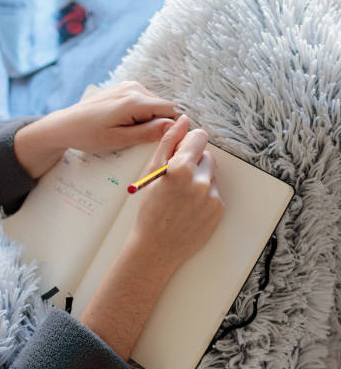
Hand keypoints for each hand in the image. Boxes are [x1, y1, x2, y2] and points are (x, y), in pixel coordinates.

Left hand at [14, 81, 178, 178]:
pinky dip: (141, 114)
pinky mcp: (123, 88)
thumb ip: (148, 133)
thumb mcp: (119, 140)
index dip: (172, 127)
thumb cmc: (89, 136)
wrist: (65, 125)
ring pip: (155, 104)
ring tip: (130, 133)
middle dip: (159, 124)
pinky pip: (143, 101)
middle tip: (142, 141)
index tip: (164, 142)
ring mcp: (128, 85)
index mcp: (135, 101)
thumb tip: (173, 126)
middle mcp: (134, 88)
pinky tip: (125, 124)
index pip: (171, 110)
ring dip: (149, 119)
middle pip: (164, 107)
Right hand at [130, 114, 225, 273]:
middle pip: (208, 156)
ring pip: (211, 175)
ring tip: (182, 198)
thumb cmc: (150, 210)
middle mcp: (201, 181)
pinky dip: (205, 198)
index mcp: (182, 168)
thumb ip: (168, 143)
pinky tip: (190, 209)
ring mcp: (213, 196)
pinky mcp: (219, 210)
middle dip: (195, 164)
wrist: (156, 247)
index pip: (200, 137)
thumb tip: (182, 121)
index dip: (189, 144)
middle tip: (178, 181)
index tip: (183, 152)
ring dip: (200, 181)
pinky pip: (215, 193)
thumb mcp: (152, 173)